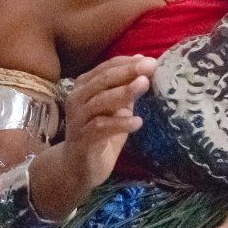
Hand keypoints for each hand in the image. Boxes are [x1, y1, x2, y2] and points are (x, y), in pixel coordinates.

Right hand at [57, 54, 154, 194]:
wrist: (77, 167)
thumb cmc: (99, 133)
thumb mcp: (115, 109)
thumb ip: (125, 89)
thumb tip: (143, 63)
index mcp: (84, 86)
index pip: (106, 68)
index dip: (127, 62)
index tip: (149, 60)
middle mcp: (77, 98)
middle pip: (103, 80)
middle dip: (128, 71)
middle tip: (150, 66)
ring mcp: (78, 118)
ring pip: (101, 100)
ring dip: (124, 92)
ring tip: (145, 85)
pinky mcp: (83, 139)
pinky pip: (101, 127)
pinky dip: (120, 123)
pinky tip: (138, 122)